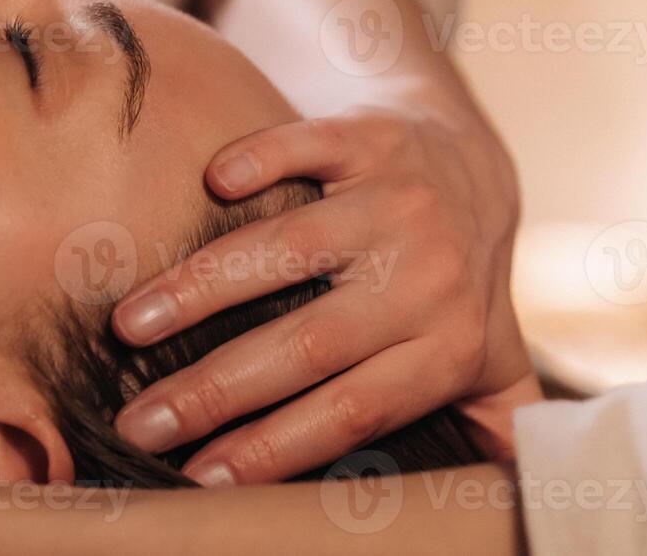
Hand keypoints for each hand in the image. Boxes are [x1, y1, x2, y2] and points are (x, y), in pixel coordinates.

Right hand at [110, 106, 539, 483]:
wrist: (472, 162)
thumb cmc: (459, 282)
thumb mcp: (488, 364)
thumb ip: (494, 432)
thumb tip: (514, 508)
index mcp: (446, 348)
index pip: (352, 410)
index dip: (274, 446)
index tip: (196, 475)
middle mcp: (426, 276)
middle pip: (310, 344)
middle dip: (216, 390)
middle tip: (139, 422)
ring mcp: (399, 201)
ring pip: (294, 247)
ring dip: (205, 286)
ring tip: (131, 323)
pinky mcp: (373, 138)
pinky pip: (315, 144)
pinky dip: (266, 157)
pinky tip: (213, 181)